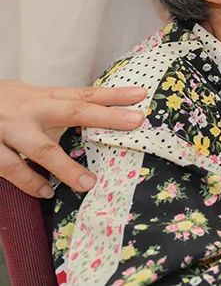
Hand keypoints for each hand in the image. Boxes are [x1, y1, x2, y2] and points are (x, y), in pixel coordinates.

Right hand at [0, 80, 146, 196]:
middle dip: (105, 116)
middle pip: (73, 111)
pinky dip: (29, 182)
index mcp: (43, 97)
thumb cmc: (3, 104)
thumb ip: (56, 108)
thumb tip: (95, 117)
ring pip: (41, 149)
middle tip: (135, 121)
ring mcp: (9, 130)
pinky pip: (11, 168)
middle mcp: (30, 110)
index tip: (141, 94)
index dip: (113, 94)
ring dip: (66, 168)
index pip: (83, 94)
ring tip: (88, 184)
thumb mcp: (30, 99)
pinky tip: (46, 192)